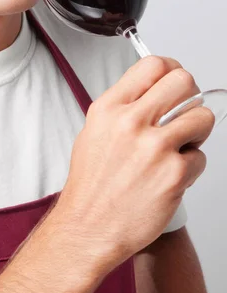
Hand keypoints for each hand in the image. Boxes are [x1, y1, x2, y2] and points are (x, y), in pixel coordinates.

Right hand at [56, 56, 213, 276]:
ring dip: (197, 131)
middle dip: (190, 96)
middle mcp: (130, 123)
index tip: (174, 81)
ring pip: (203, 116)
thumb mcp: (94, 131)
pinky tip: (171, 175)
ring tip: (180, 146)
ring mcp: (154, 148)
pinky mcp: (174, 174)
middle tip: (184, 112)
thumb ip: (124, 107)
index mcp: (109, 108)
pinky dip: (191, 166)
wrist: (88, 227)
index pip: (153, 65)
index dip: (171, 69)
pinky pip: (201, 156)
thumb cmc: (92, 185)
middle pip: (184, 81)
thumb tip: (155, 90)